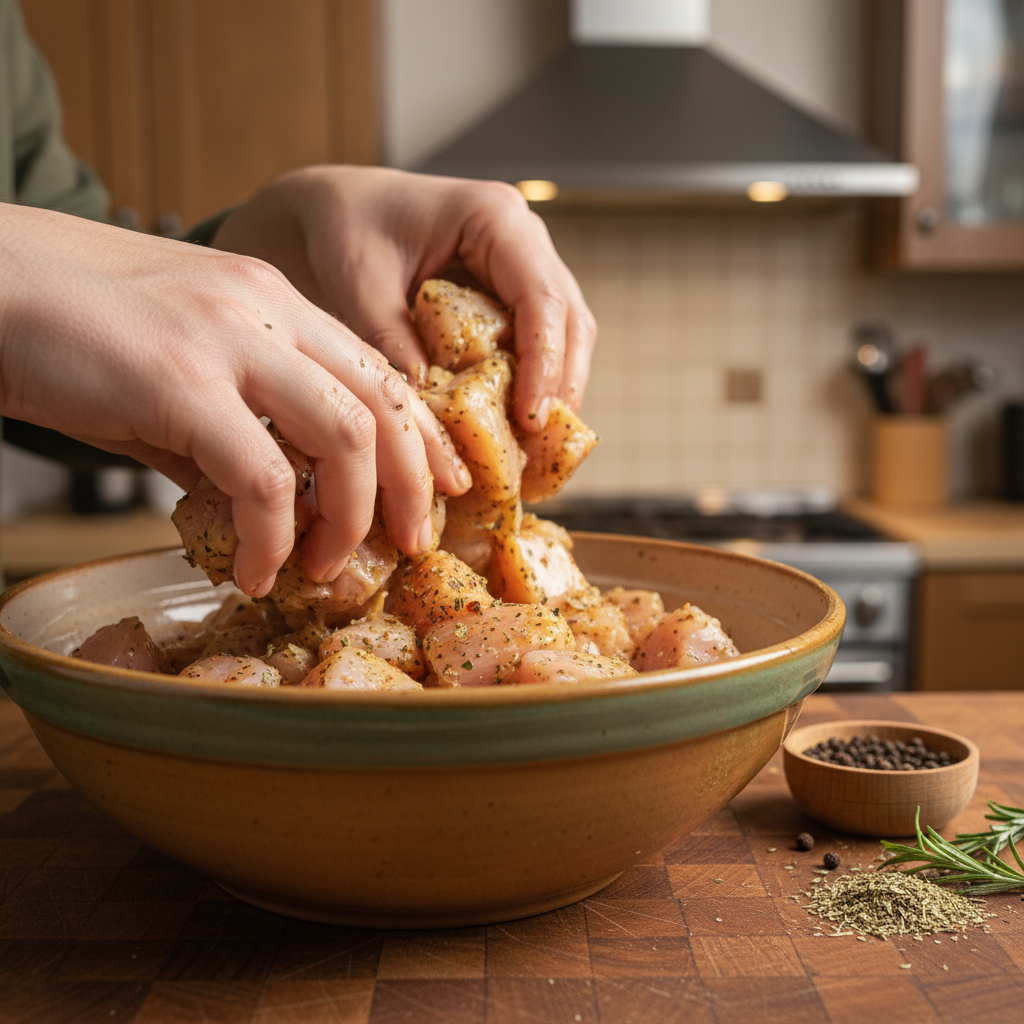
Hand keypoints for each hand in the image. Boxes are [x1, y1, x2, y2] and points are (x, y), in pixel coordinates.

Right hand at [0, 204, 470, 595]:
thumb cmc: (71, 333)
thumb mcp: (175, 374)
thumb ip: (230, 429)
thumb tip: (266, 503)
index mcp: (274, 301)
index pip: (378, 371)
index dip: (421, 437)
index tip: (438, 489)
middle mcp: (266, 310)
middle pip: (384, 404)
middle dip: (411, 484)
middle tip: (408, 543)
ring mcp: (227, 341)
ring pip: (344, 438)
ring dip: (350, 517)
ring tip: (326, 566)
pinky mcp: (180, 383)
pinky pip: (263, 479)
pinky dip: (272, 538)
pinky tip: (254, 570)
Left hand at [212, 165, 596, 430]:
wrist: (341, 211)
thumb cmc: (348, 230)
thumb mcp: (360, 283)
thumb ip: (390, 338)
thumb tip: (426, 402)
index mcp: (495, 217)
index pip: (541, 297)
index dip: (544, 362)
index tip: (529, 418)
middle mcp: (524, 241)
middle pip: (570, 321)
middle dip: (560, 386)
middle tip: (537, 444)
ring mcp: (526, 269)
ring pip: (566, 337)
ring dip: (554, 392)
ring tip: (532, 448)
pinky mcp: (515, 297)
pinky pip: (539, 346)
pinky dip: (532, 387)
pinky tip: (514, 428)